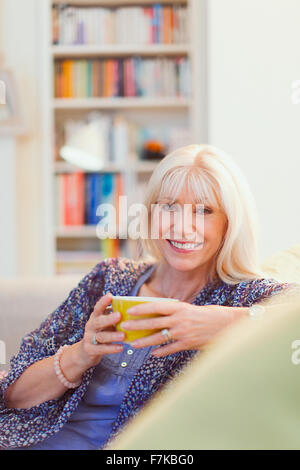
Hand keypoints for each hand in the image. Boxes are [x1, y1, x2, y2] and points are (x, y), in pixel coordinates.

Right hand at [75, 293, 124, 368]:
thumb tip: (133, 307)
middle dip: (109, 318)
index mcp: (95, 317)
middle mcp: (91, 326)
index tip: (110, 296)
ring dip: (112, 336)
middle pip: (98, 321)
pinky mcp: (90, 350)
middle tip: (119, 315)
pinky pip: (101, 349)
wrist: (86, 352)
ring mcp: (89, 338)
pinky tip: (121, 348)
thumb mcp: (106, 323)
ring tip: (123, 335)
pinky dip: (111, 348)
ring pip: (101, 336)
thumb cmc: (102, 333)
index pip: (98, 308)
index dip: (103, 302)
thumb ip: (115, 316)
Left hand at [121, 301, 247, 356]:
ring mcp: (183, 333)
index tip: (130, 310)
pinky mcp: (188, 344)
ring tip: (133, 344)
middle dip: (137, 325)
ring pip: (158, 338)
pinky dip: (161, 352)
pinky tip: (153, 354)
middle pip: (153, 323)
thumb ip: (176, 312)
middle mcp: (179, 320)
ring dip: (144, 341)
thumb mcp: (191, 309)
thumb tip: (160, 314)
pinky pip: (170, 349)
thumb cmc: (210, 315)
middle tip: (124, 327)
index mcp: (180, 308)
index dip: (142, 309)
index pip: (156, 307)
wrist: (228, 325)